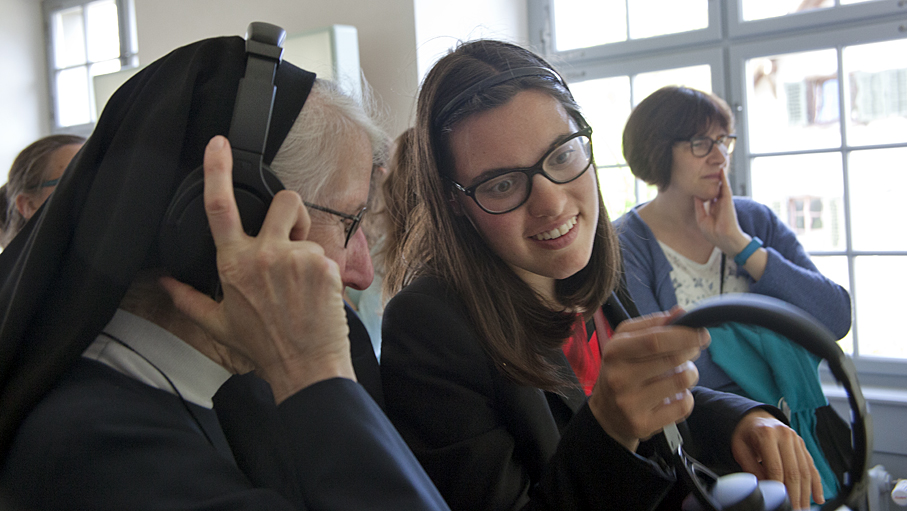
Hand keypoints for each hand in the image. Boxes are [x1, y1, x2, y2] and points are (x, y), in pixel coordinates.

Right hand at [161, 136, 354, 402]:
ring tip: (302, 280)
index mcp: (234, 263)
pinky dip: (323, 269)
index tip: (218, 144)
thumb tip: (165, 282)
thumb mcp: (218, 324)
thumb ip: (187, 299)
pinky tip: (317, 294)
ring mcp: (296, 258)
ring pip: (308, 228)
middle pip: (284, 200)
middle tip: (291, 239)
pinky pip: (325, 251)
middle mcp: (264, 254)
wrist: (305, 366)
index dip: (218, 170)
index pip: (220, 207)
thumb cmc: (263, 346)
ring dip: (306, 244)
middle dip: (290, 212)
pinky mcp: (324, 265)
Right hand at [588, 308, 709, 450]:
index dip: (683, 335)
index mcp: (614, 351)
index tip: (701, 333)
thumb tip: (681, 312)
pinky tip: (675, 394)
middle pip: (671, 360)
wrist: (606, 414)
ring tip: (682, 372)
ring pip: (681, 382)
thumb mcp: (627, 342)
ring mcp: (629, 403)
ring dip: (690, 374)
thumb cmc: (622, 370)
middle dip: (691, 351)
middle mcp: (619, 378)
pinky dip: (686, 397)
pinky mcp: (643, 424)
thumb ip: (653, 325)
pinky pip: (682, 406)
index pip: (655, 340)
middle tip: (694, 349)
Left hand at [694, 169, 748, 255]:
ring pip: (720, 186)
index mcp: (713, 209)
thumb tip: (695, 196)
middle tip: (705, 168)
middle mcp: (719, 203)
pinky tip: (721, 170)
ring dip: (718, 176)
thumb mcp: (702, 219)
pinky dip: (724, 179)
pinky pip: (726, 187)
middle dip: (710, 179)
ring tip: (714, 165)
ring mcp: (724, 201)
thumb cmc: (714, 233)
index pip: (707, 195)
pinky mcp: (728, 200)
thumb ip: (699, 207)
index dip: (702, 188)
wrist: (725, 239)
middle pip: (713, 188)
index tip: (695, 179)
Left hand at [731, 410, 823, 509]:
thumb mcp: (740, 449)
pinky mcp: (802, 446)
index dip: (778, 488)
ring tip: (803, 508)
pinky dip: (816, 484)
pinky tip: (817, 498)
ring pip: (805, 471)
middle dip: (794, 495)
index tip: (779, 502)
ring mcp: (796, 440)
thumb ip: (751, 469)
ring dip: (806, 493)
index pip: (776, 467)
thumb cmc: (745, 435)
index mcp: (767, 434)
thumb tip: (763, 489)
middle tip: (793, 509)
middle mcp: (785, 435)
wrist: (754, 418)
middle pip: (794, 471)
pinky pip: (812, 467)